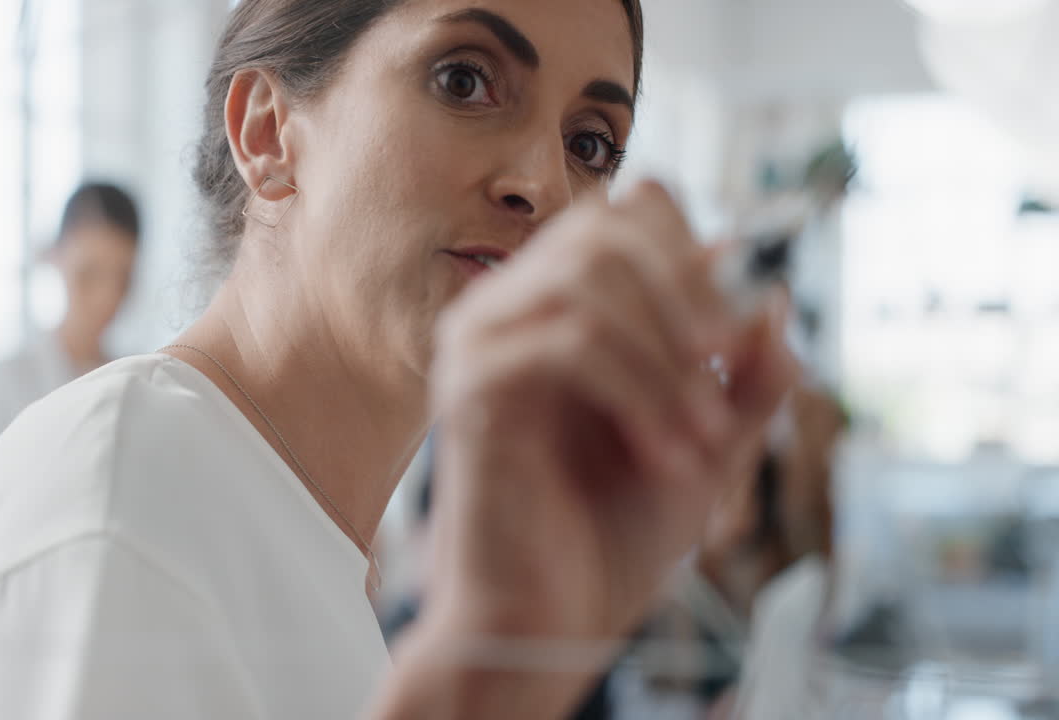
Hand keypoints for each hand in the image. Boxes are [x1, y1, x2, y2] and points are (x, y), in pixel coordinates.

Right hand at [415, 181, 795, 694]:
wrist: (548, 623)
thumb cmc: (612, 537)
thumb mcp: (708, 445)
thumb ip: (744, 376)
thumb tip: (774, 297)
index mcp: (557, 312)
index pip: (621, 212)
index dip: (690, 252)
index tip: (731, 337)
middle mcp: (510, 312)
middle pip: (603, 223)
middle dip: (684, 290)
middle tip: (724, 363)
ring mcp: (481, 346)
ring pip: (585, 277)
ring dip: (668, 356)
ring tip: (705, 435)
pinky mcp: (473, 392)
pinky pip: (567, 343)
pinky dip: (638, 393)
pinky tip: (666, 457)